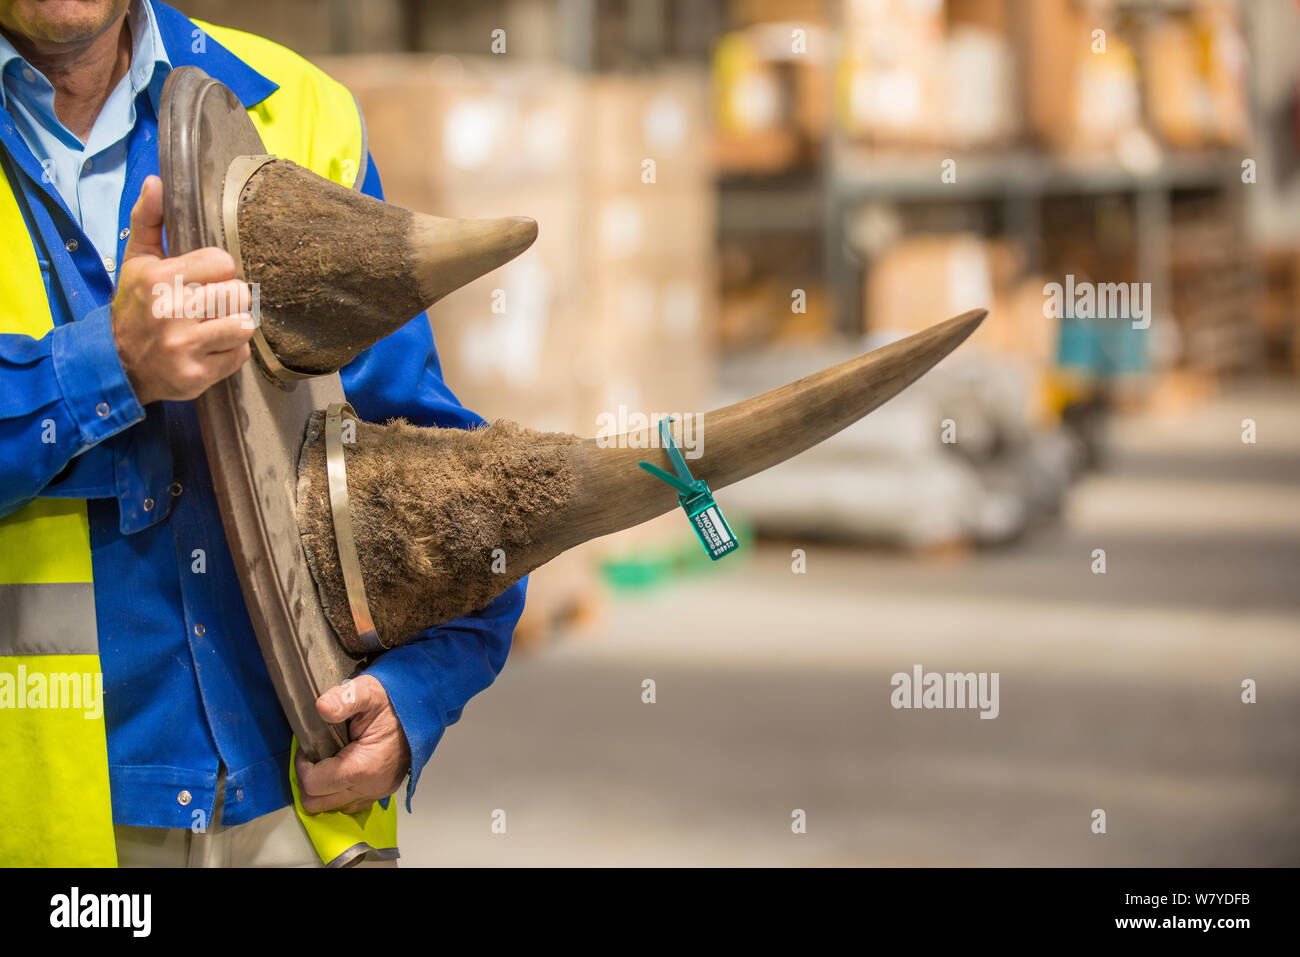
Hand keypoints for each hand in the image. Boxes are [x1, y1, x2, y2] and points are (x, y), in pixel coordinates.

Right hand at [111, 175, 254, 404]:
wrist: (117, 364)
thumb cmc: (135, 306)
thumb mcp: (137, 261)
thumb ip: (150, 220)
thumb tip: (156, 182)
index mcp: (161, 280)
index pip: (224, 262)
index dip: (219, 270)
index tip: (205, 278)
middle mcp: (173, 313)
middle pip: (239, 293)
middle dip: (230, 298)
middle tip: (211, 304)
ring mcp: (186, 347)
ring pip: (244, 325)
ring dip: (234, 325)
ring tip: (213, 325)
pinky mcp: (198, 376)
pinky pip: (240, 354)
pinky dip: (231, 351)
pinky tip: (210, 347)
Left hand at [295, 675, 410, 813]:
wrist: (421, 710)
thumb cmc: (394, 703)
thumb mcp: (367, 692)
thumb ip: (343, 699)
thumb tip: (323, 707)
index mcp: (363, 767)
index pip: (313, 785)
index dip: (302, 765)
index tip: (308, 748)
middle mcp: (370, 787)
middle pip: (317, 803)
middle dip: (309, 779)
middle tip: (315, 755)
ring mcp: (377, 793)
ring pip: (332, 807)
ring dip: (323, 787)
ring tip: (329, 760)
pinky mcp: (380, 792)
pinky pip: (349, 803)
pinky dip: (339, 790)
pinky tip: (342, 766)